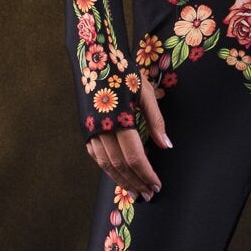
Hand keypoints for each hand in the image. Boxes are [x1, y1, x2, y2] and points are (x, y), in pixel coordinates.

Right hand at [86, 76, 172, 201]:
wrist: (93, 56)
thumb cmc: (122, 71)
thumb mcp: (144, 91)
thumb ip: (155, 120)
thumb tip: (166, 145)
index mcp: (119, 119)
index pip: (135, 156)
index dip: (146, 174)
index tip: (157, 185)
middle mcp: (102, 128)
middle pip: (120, 165)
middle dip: (135, 182)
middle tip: (148, 195)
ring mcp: (90, 130)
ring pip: (105, 164)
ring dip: (121, 180)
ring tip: (134, 191)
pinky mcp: (85, 128)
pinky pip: (95, 156)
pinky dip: (107, 168)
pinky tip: (117, 175)